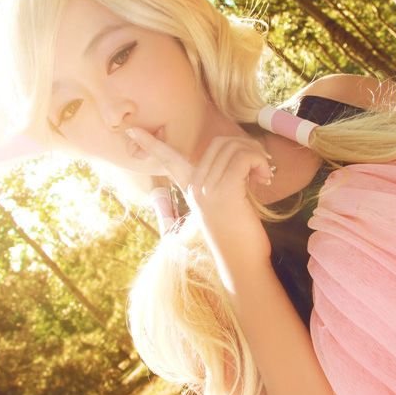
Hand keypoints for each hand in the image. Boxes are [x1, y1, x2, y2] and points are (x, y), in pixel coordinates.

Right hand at [126, 127, 273, 264]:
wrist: (242, 264)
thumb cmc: (237, 237)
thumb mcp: (222, 205)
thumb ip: (221, 181)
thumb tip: (239, 156)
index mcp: (190, 188)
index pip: (167, 160)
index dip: (151, 144)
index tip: (131, 130)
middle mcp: (194, 186)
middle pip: (220, 142)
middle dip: (245, 146)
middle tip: (259, 165)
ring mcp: (207, 189)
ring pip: (233, 147)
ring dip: (256, 155)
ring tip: (263, 175)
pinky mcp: (226, 191)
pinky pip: (244, 158)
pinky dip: (259, 161)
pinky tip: (264, 178)